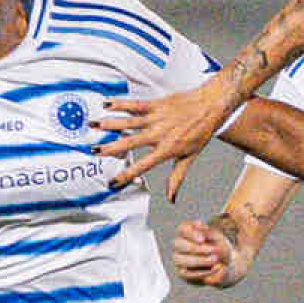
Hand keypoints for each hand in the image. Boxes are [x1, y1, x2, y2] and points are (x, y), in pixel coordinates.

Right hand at [95, 79, 237, 201]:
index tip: (112, 181)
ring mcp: (157, 118)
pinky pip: (135, 105)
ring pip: (129, 122)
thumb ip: (176, 177)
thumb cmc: (201, 132)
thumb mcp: (189, 157)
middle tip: (95, 152)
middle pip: (131, 143)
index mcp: (167, 150)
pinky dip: (120, 104)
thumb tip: (171, 198)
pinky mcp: (156, 105)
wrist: (211, 106)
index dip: (127, 175)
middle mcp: (159, 135)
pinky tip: (106, 104)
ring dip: (109, 124)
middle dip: (111, 148)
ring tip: (93, 126)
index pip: (143, 165)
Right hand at [171, 218, 248, 287]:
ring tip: (215, 260)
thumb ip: (209, 232)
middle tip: (214, 251)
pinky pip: (187, 274)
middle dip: (196, 248)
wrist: (225, 265)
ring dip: (199, 260)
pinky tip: (214, 269)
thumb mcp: (219, 239)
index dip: (191, 234)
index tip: (203, 239)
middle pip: (178, 243)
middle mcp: (178, 245)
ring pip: (181, 259)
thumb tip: (199, 224)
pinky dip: (202, 272)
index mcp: (185, 232)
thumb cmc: (220, 248)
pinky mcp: (181, 272)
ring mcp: (177, 259)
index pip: (182, 229)